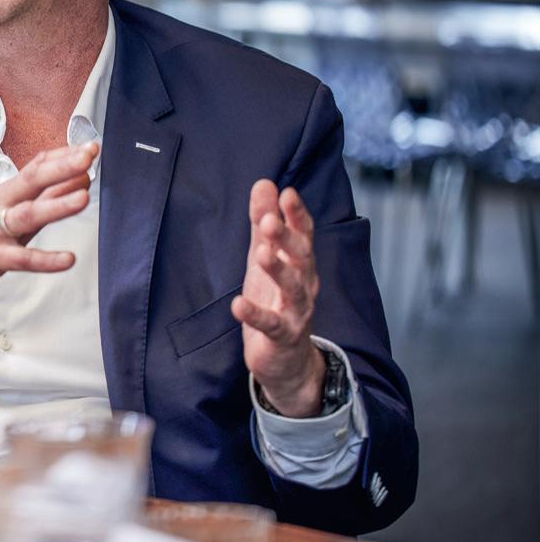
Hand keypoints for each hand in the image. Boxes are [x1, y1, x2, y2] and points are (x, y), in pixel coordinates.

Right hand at [0, 143, 97, 331]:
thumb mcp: (9, 219)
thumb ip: (42, 202)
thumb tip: (77, 183)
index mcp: (4, 196)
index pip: (35, 168)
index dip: (63, 156)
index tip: (90, 146)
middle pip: (31, 181)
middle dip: (61, 167)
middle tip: (88, 156)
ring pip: (27, 214)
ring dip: (56, 205)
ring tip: (83, 198)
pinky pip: (21, 259)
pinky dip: (46, 259)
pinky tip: (67, 259)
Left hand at [231, 179, 325, 417]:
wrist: (287, 359)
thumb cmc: (275, 299)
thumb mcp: (265, 257)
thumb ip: (262, 222)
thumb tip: (264, 183)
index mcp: (300, 263)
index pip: (303, 234)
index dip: (296, 215)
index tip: (286, 193)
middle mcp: (304, 284)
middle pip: (301, 257)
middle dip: (286, 238)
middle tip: (268, 220)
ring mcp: (296, 311)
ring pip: (293, 289)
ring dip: (278, 270)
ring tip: (261, 253)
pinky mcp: (282, 336)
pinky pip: (271, 324)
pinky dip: (255, 315)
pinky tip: (237, 305)